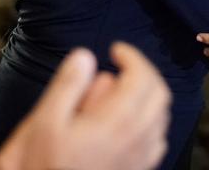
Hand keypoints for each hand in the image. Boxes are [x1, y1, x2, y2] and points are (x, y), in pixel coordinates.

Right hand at [0, 44, 170, 169]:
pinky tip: (131, 121)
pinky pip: (158, 138)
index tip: (116, 50)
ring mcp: (142, 157)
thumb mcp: (46, 123)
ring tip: (124, 89)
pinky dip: (151, 120)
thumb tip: (85, 56)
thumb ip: (67, 86)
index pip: (142, 77)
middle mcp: (138, 139)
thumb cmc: (47, 165)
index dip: (132, 56)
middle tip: (123, 65)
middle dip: (144, 71)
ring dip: (150, 94)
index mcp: (117, 122)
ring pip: (162, 115)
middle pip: (159, 93)